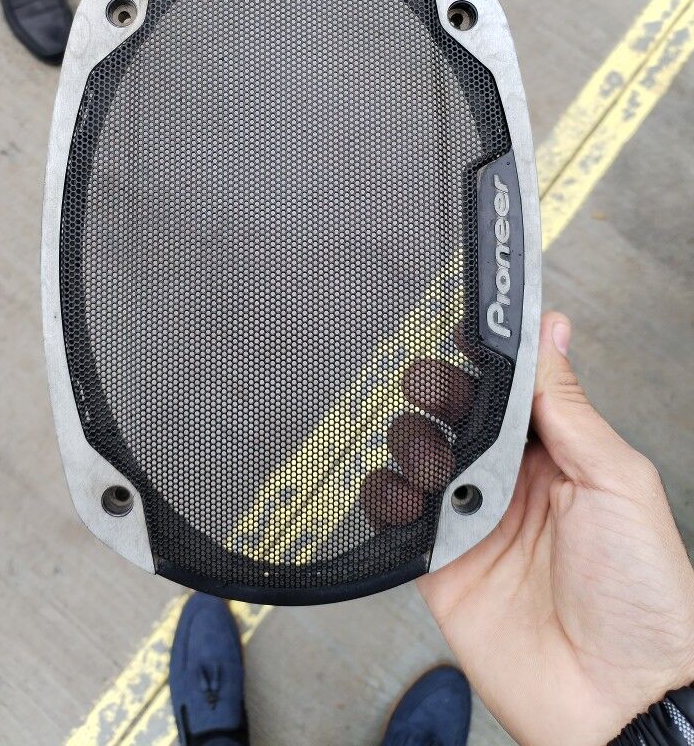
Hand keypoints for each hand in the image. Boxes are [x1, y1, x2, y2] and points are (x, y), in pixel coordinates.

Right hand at [417, 312, 693, 744]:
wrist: (622, 701)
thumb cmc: (644, 596)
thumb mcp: (617, 480)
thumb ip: (570, 405)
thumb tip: (554, 329)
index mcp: (559, 458)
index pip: (509, 392)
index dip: (482, 362)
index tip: (458, 336)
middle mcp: (513, 486)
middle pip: (457, 419)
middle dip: (438, 395)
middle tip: (431, 389)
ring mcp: (475, 525)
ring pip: (420, 460)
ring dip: (412, 443)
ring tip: (429, 457)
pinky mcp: (440, 568)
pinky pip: (397, 520)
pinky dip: (386, 499)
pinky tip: (401, 494)